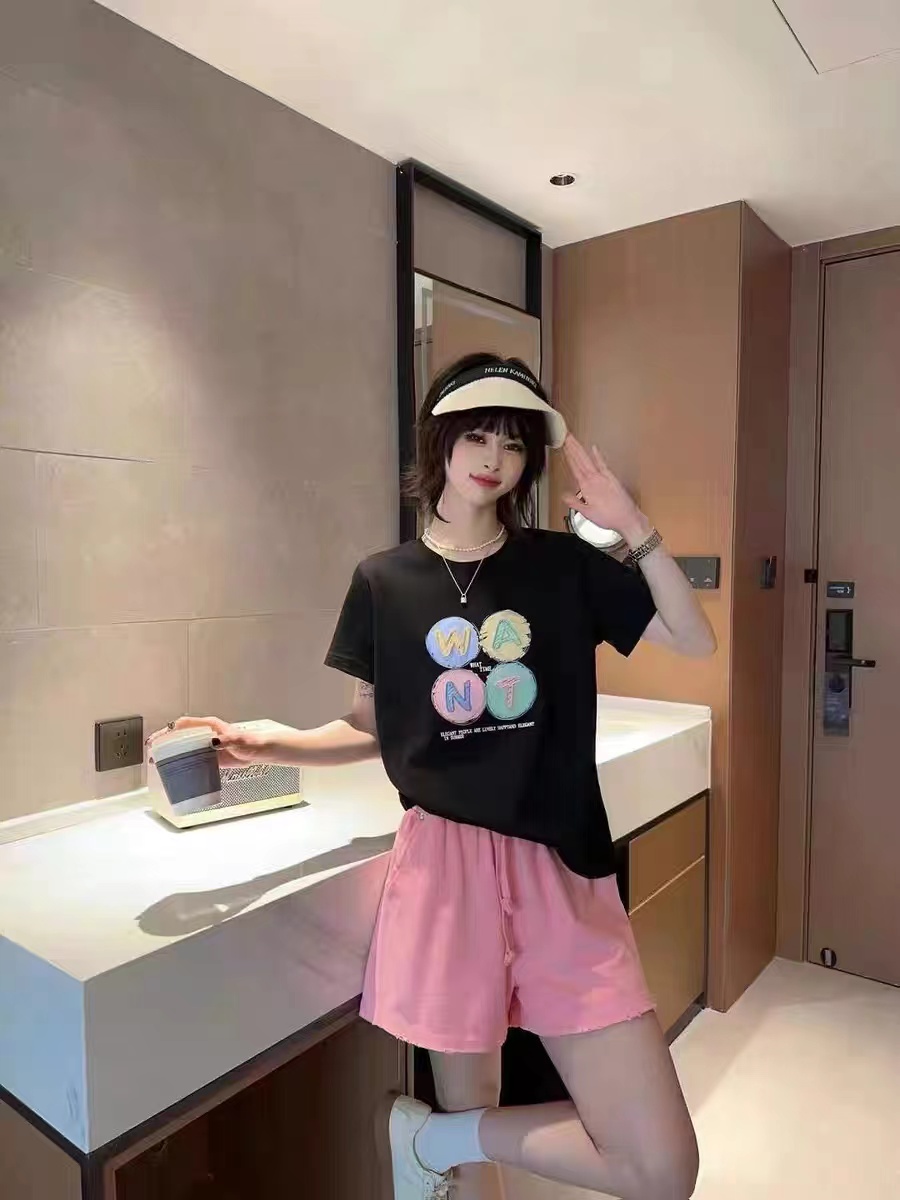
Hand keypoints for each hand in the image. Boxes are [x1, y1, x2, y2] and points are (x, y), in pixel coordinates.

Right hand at [146, 715, 265, 769]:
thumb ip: (226, 740)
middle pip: (180, 736)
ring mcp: (207, 745)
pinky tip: (178, 772)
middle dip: (165, 743)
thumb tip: (213, 742)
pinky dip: (185, 764)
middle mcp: (206, 734)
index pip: (183, 724)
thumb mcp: (237, 740)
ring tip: (159, 764)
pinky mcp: (211, 757)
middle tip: (152, 753)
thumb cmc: (251, 742)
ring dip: (172, 754)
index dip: (168, 730)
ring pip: (185, 748)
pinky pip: (194, 759)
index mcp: (209, 726)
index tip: (157, 738)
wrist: (260, 752)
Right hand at [561, 435, 648, 544]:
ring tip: (574, 440)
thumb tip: (564, 496)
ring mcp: (603, 476)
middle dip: (573, 447)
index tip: (563, 446)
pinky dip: (597, 455)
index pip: (574, 467)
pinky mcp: (611, 477)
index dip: (568, 456)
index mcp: (587, 486)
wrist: (627, 518)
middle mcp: (595, 479)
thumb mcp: (587, 513)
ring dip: (581, 449)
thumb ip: (574, 502)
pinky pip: (602, 463)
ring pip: (589, 459)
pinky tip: (594, 447)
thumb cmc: (609, 517)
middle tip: (566, 436)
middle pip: (580, 460)